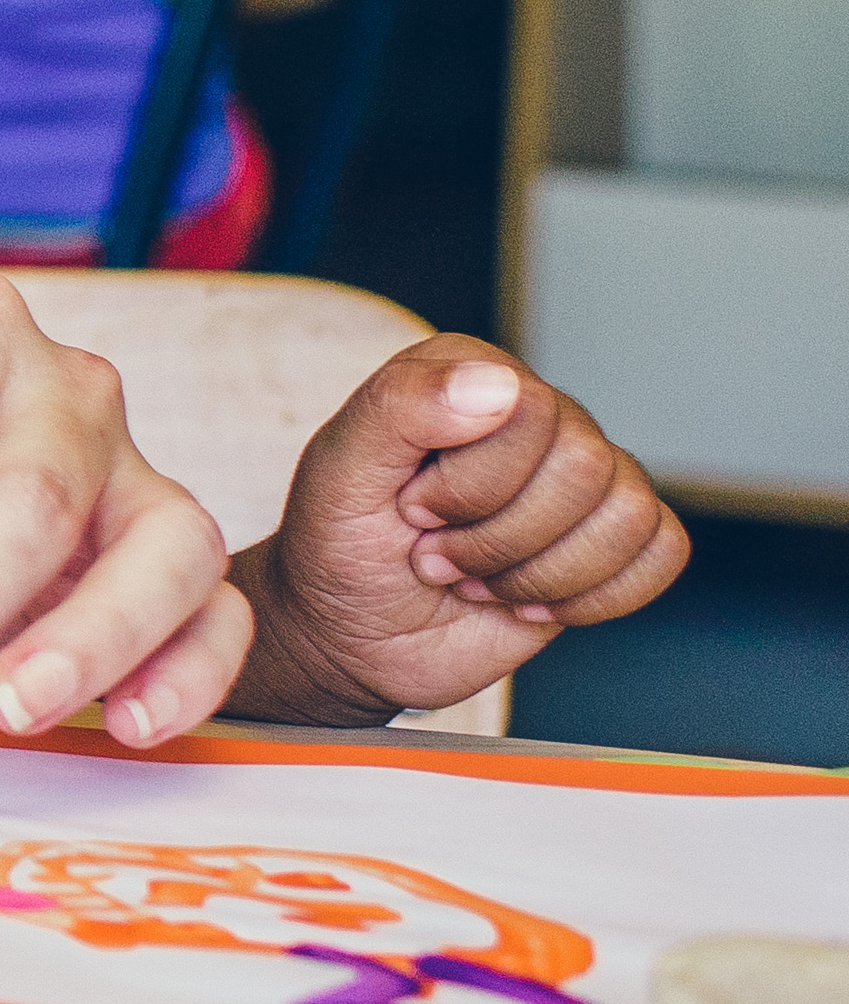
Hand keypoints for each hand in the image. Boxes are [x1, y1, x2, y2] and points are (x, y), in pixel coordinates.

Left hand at [234, 340, 687, 723]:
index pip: (530, 410)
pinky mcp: (614, 537)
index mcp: (469, 371)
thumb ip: (400, 408)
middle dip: (500, 539)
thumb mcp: (339, 473)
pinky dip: (594, 598)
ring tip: (476, 580)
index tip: (411, 510)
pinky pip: (664, 553)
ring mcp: (583, 476)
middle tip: (437, 556)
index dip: (471, 484)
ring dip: (539, 575)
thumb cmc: (340, 545)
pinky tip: (530, 603)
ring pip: (629, 516)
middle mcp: (539, 412)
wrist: (355, 632)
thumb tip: (499, 383)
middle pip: (585, 468)